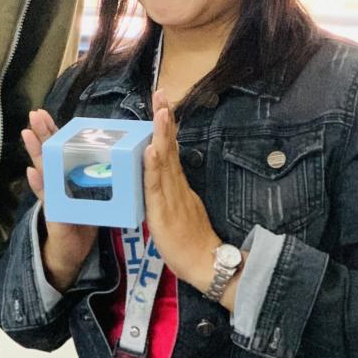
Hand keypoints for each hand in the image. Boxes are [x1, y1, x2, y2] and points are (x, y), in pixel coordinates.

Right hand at [23, 109, 97, 292]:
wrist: (71, 253)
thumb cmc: (82, 222)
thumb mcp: (91, 198)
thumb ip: (95, 181)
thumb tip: (113, 158)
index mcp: (66, 177)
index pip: (58, 150)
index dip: (51, 131)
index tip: (44, 113)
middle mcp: (55, 183)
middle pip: (47, 154)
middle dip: (41, 134)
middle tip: (34, 114)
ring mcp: (52, 197)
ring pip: (43, 170)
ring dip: (35, 152)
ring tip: (27, 133)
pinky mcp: (54, 214)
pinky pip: (47, 197)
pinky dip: (39, 185)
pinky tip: (31, 172)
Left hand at [143, 89, 221, 292]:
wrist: (206, 263)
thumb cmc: (191, 240)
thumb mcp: (181, 208)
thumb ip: (172, 190)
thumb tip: (162, 173)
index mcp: (178, 183)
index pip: (170, 148)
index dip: (165, 125)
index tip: (162, 102)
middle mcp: (176, 184)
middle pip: (169, 146)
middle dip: (164, 119)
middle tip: (160, 93)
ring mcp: (171, 195)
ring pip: (164, 160)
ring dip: (160, 134)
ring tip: (159, 111)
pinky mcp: (164, 211)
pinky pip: (156, 185)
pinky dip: (153, 166)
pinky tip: (151, 149)